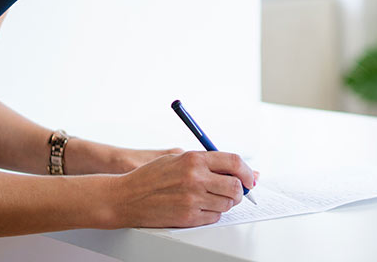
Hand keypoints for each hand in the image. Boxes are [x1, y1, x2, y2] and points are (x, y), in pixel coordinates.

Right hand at [113, 150, 255, 227]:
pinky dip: (213, 213)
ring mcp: (192, 199)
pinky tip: (201, 207)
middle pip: (235, 186)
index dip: (247, 171)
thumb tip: (236, 168)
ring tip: (212, 198)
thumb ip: (206, 162)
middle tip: (236, 191)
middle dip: (239, 190)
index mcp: (194, 159)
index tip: (250, 177)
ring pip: (227, 204)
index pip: (234, 162)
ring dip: (225, 202)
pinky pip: (214, 217)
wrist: (126, 197)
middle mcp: (196, 178)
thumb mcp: (177, 159)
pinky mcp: (188, 217)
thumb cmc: (150, 177)